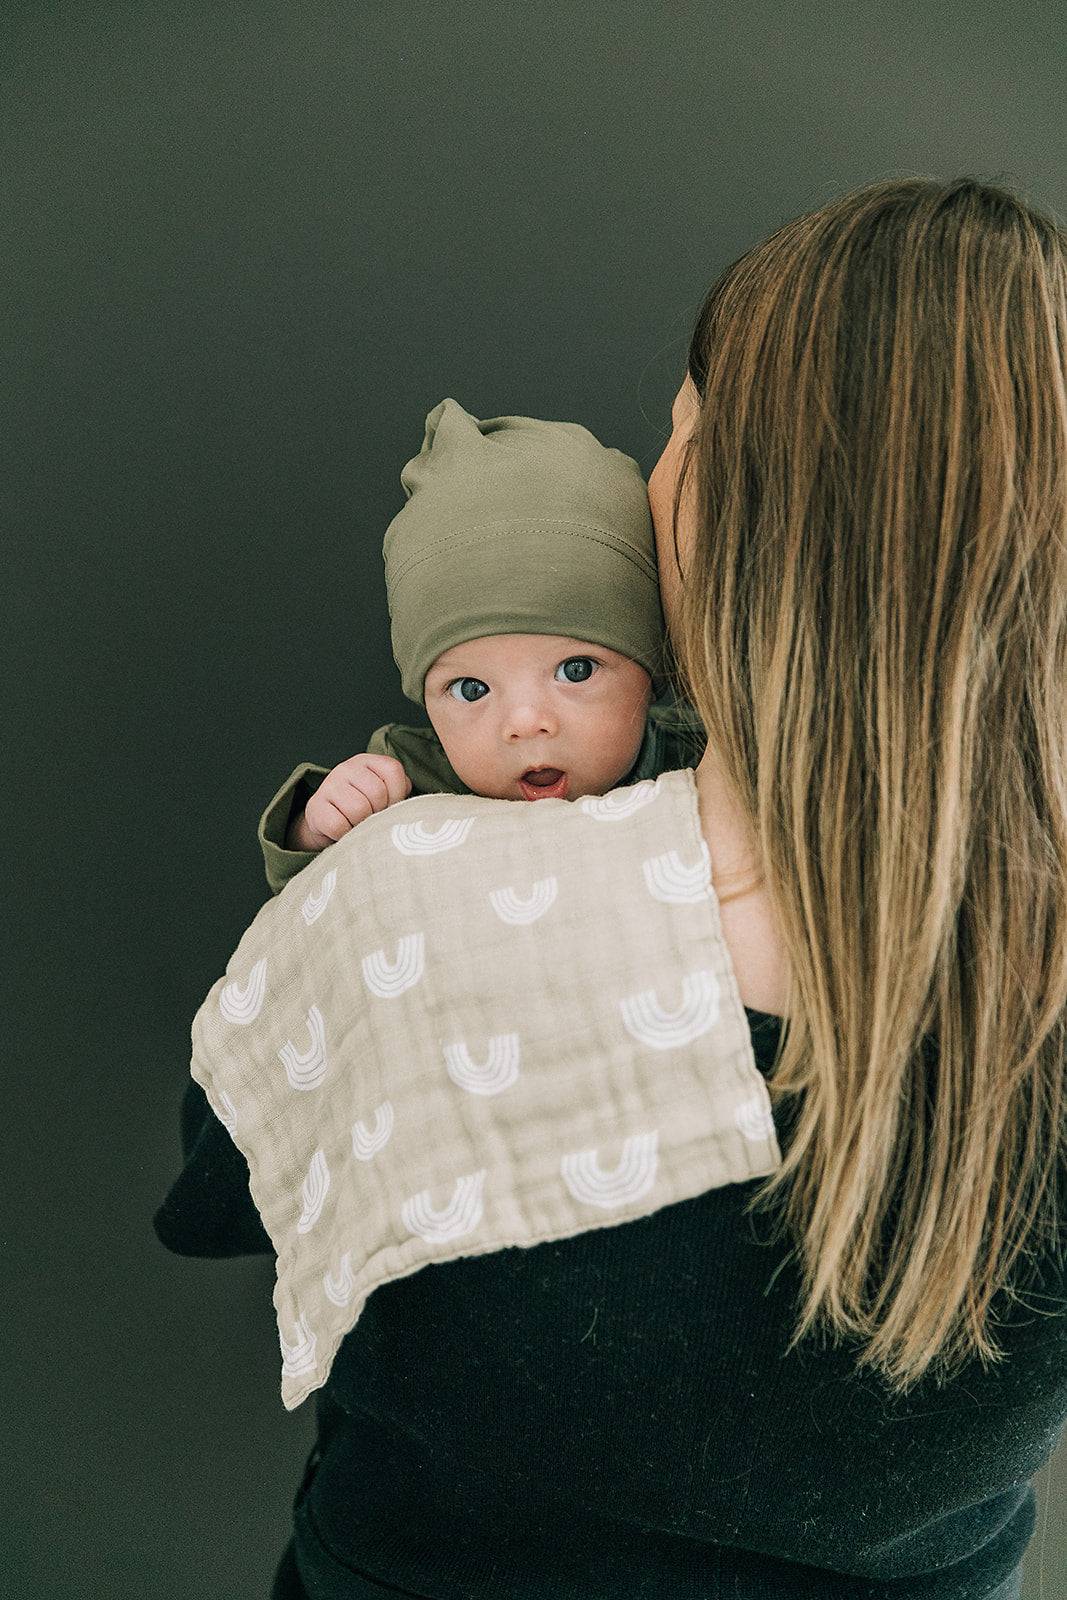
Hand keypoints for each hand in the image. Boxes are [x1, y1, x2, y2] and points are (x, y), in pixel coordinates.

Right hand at [291, 753, 412, 849]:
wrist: (325, 822)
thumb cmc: (363, 808)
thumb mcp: (383, 794)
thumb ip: (400, 792)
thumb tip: (412, 806)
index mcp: (368, 761)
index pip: (393, 771)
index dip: (397, 795)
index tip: (389, 806)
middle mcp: (347, 768)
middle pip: (377, 793)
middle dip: (378, 813)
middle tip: (371, 819)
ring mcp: (329, 785)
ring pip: (359, 809)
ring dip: (361, 825)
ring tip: (357, 825)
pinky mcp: (315, 806)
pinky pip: (338, 825)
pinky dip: (344, 834)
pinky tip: (343, 831)